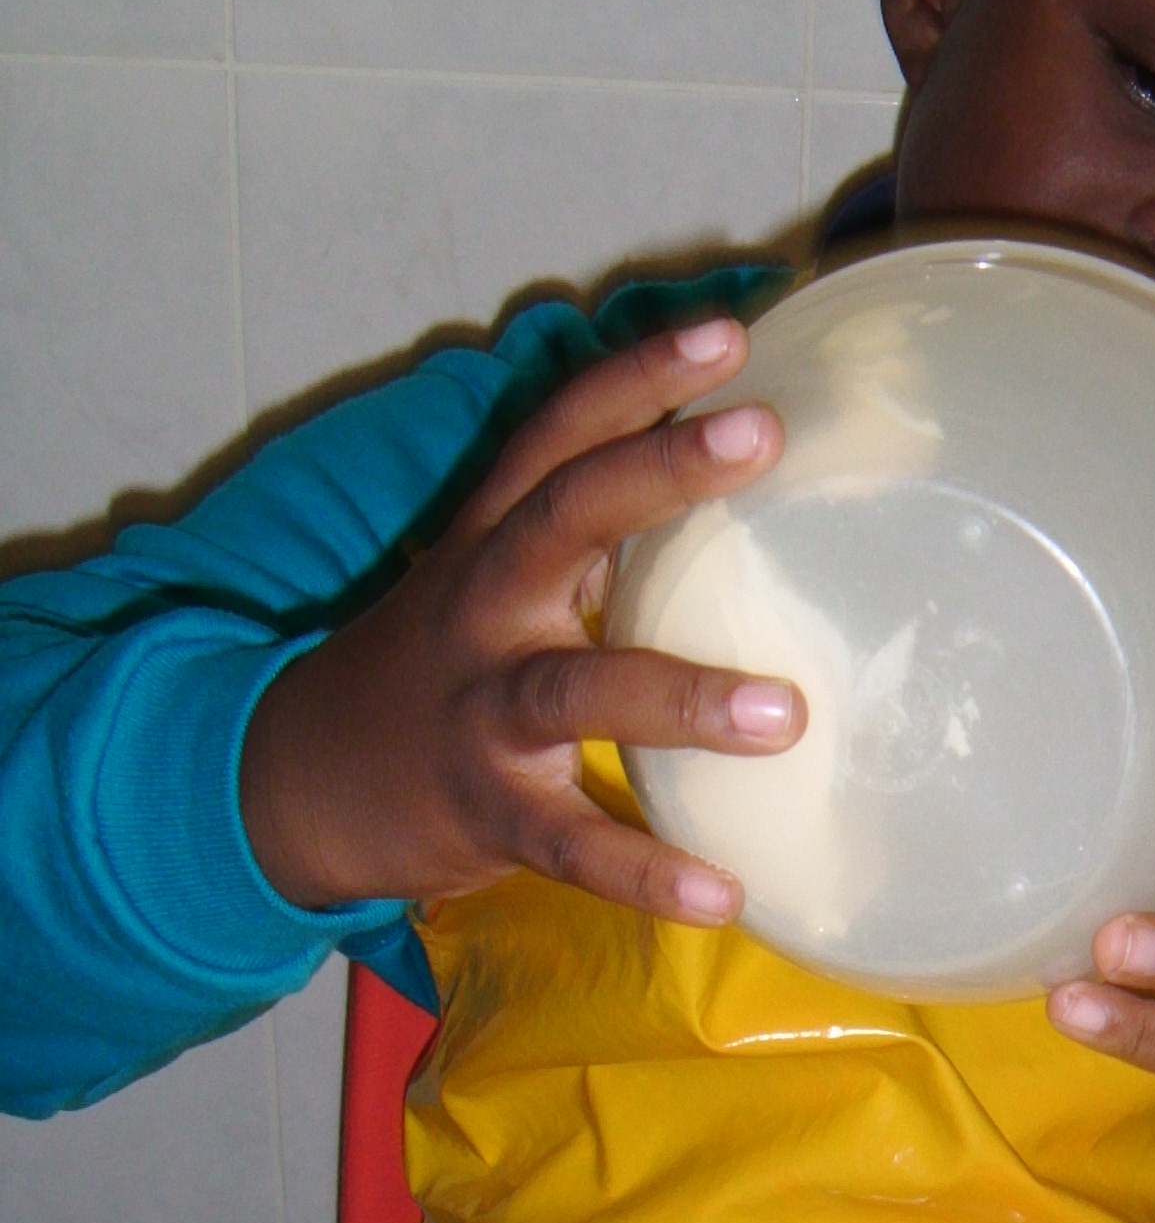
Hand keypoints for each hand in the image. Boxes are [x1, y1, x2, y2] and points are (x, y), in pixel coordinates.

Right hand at [240, 316, 795, 923]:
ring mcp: (481, 708)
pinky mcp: (485, 809)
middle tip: (761, 430)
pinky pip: (571, 843)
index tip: (727, 331)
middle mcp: (484, 605)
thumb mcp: (497, 581)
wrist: (298, 781)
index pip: (559, 433)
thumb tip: (733, 474)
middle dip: (658, 468)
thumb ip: (594, 538)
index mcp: (494, 540)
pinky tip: (722, 891)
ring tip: (787, 714)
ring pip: (576, 687)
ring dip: (680, 696)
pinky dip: (644, 871)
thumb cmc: (440, 671)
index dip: (635, 376)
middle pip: (563, 515)